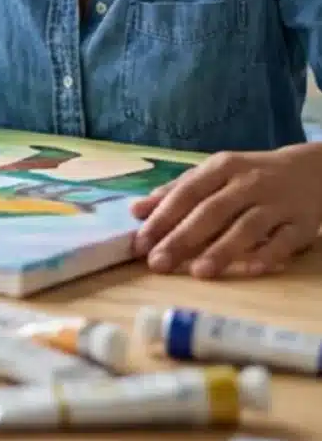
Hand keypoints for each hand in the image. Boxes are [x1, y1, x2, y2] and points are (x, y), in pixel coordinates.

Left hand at [129, 145, 321, 278]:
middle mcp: (249, 183)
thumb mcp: (214, 174)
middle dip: (183, 238)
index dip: (162, 218)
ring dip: (223, 250)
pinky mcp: (303, 223)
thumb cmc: (250, 176)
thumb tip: (137, 211)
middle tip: (159, 264)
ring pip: (248, 227)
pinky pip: (285, 240)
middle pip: (212, 211)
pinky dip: (268, 255)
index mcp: (222, 168)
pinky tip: (251, 269)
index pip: (187, 193)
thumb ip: (176, 192)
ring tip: (199, 272)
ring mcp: (278, 203)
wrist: (314, 170)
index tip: (140, 243)